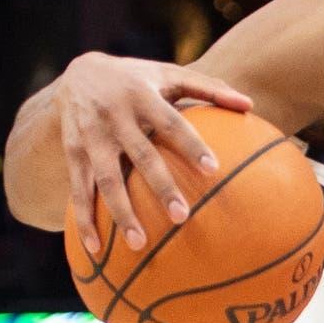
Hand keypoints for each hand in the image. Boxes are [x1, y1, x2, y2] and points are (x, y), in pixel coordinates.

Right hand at [52, 53, 256, 260]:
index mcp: (141, 95)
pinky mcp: (72, 153)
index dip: (191, 145)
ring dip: (121, 213)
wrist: (77, 73)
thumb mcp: (169, 74)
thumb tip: (250, 104)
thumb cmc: (137, 79)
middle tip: (182, 218)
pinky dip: (83, 219)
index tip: (213, 170)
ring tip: (139, 244)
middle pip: (140, 155)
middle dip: (160, 187)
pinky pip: (78, 189)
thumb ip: (209, 88)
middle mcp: (114, 116)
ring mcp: (91, 137)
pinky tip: (95, 249)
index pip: (171, 122)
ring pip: (105, 179)